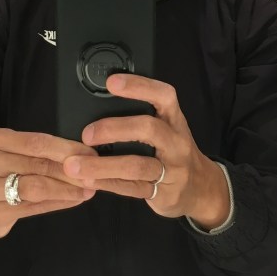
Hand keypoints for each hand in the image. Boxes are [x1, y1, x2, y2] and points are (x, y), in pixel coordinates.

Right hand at [0, 128, 97, 239]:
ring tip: (87, 190)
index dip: (66, 149)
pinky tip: (73, 201)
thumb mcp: (15, 154)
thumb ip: (42, 153)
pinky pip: (31, 208)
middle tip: (95, 175)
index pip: (35, 142)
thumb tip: (84, 155)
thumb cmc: (0, 173)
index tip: (91, 154)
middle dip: (70, 170)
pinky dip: (57, 203)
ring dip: (66, 189)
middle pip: (36, 164)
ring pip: (35, 187)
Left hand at [62, 74, 230, 227]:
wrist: (202, 190)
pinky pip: (132, 188)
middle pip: (149, 129)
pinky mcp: (162, 193)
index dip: (139, 86)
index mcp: (174, 120)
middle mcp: (176, 142)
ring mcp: (171, 170)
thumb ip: (143, 116)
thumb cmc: (174, 152)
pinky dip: (107, 184)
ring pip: (137, 165)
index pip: (163, 95)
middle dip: (114, 129)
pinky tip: (87, 181)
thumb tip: (97, 103)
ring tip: (73, 166)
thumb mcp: (168, 129)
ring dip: (102, 165)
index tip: (112, 82)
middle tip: (86, 134)